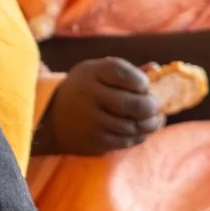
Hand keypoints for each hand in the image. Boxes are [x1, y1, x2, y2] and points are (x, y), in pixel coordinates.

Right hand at [33, 58, 163, 155]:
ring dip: (150, 124)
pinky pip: (125, 141)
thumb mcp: (97, 73)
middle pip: (131, 103)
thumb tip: (157, 68)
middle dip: (151, 106)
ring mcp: (92, 121)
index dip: (140, 80)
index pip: (121, 73)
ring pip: (132, 126)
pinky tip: (141, 130)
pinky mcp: (95, 141)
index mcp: (90, 73)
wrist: (52, 118)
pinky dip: (139, 136)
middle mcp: (89, 96)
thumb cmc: (83, 90)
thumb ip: (125, 73)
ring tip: (155, 119)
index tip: (145, 85)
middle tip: (156, 106)